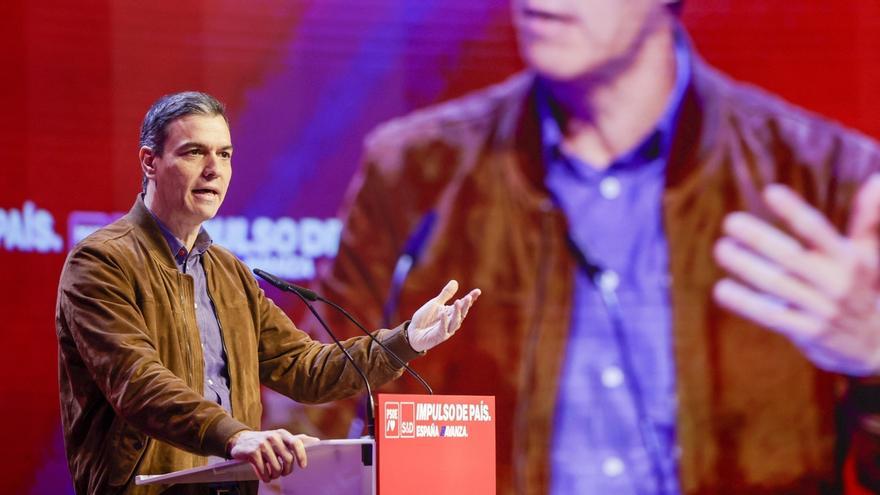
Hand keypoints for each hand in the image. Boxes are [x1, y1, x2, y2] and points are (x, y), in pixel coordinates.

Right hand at [227, 429, 318, 482]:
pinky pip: (264, 470)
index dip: (301, 455)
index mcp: (282, 434)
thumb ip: (297, 440)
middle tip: (283, 473)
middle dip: (286, 470)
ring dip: (275, 475)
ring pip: (276, 467)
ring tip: (273, 475)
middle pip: (288, 459)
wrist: (241, 440)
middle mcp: (273, 437)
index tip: (303, 466)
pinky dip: (266, 477)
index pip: (296, 443)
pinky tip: (265, 477)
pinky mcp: (253, 452)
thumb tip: (316, 441)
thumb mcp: (280, 438)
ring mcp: (262, 444)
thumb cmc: (266, 441)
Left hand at [407, 280, 480, 351]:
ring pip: (455, 322)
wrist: (413, 333)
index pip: (463, 305)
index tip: (477, 291)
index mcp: (451, 313)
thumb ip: (446, 294)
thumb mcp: (435, 303)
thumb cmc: (425, 318)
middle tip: (469, 297)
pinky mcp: (438, 337)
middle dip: (466, 306)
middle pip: (461, 314)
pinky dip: (444, 322)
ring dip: (457, 312)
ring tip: (458, 302)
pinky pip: (442, 330)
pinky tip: (443, 314)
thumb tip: (455, 281)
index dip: (471, 299)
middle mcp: (451, 322)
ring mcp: (446, 330)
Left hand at [712, 175, 879, 375]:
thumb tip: (877, 178)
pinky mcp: (808, 333)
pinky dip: (746, 303)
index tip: (770, 191)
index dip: (795, 211)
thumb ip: (867, 218)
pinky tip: (721, 289)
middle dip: (759, 239)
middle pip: (792, 257)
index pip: (818, 231)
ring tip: (721, 247)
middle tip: (730, 221)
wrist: (875, 345)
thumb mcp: (867, 255)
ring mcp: (822, 310)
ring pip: (777, 285)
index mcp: (849, 259)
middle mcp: (836, 283)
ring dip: (746, 266)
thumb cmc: (860, 289)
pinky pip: (771, 316)